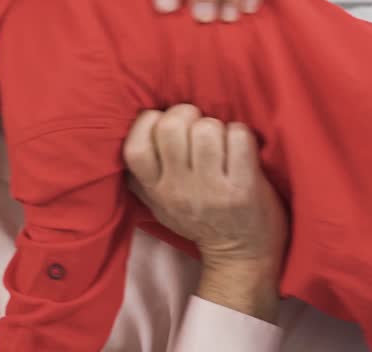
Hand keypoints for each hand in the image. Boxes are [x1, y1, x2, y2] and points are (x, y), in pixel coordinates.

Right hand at [124, 104, 287, 322]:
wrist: (240, 257)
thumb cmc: (199, 221)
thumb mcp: (159, 205)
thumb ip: (141, 177)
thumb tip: (128, 133)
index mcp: (155, 190)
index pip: (135, 146)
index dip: (150, 122)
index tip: (165, 125)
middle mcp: (179, 190)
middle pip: (172, 127)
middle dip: (186, 114)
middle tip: (197, 126)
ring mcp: (212, 190)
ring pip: (207, 128)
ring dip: (217, 126)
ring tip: (220, 141)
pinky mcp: (244, 188)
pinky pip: (239, 137)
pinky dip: (241, 134)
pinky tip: (240, 149)